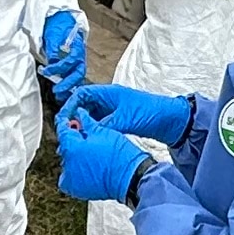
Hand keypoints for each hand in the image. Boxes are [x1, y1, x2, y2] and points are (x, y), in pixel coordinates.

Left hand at [37, 10, 86, 89]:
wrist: (62, 21)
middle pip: (78, 73)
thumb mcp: (53, 35)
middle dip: (68, 83)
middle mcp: (80, 56)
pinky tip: (62, 93)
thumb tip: (53, 61)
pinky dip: (68, 85)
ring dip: (69, 87)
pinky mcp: (74, 65)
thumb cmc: (58, 27)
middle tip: (57, 90)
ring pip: (77, 77)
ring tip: (59, 96)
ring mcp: (78, 61)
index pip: (70, 61)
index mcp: (77, 47)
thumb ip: (53, 49)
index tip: (46, 70)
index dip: (57, 68)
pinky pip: (73, 77)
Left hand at [54, 106, 151, 205]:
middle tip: (86, 139)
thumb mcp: (103, 132)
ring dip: (74, 157)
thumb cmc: (120, 156)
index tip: (67, 121)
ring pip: (67, 162)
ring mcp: (71, 178)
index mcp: (72, 147)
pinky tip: (87, 168)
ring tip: (90, 155)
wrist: (130, 177)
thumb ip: (87, 123)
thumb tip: (80, 114)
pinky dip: (74, 173)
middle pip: (65, 147)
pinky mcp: (77, 189)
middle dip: (73, 142)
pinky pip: (69, 179)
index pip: (62, 130)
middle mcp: (68, 164)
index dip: (65, 123)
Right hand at [62, 81, 193, 144]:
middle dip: (74, 118)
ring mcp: (113, 110)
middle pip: (84, 106)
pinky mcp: (118, 120)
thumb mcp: (123, 120)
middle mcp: (109, 100)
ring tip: (76, 138)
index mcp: (108, 92)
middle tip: (67, 131)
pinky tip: (89, 141)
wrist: (169, 120)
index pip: (82, 94)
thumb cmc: (150, 112)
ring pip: (91, 117)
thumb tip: (86, 132)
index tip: (64, 118)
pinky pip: (99, 124)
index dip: (70, 105)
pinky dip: (92, 131)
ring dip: (82, 126)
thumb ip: (103, 125)